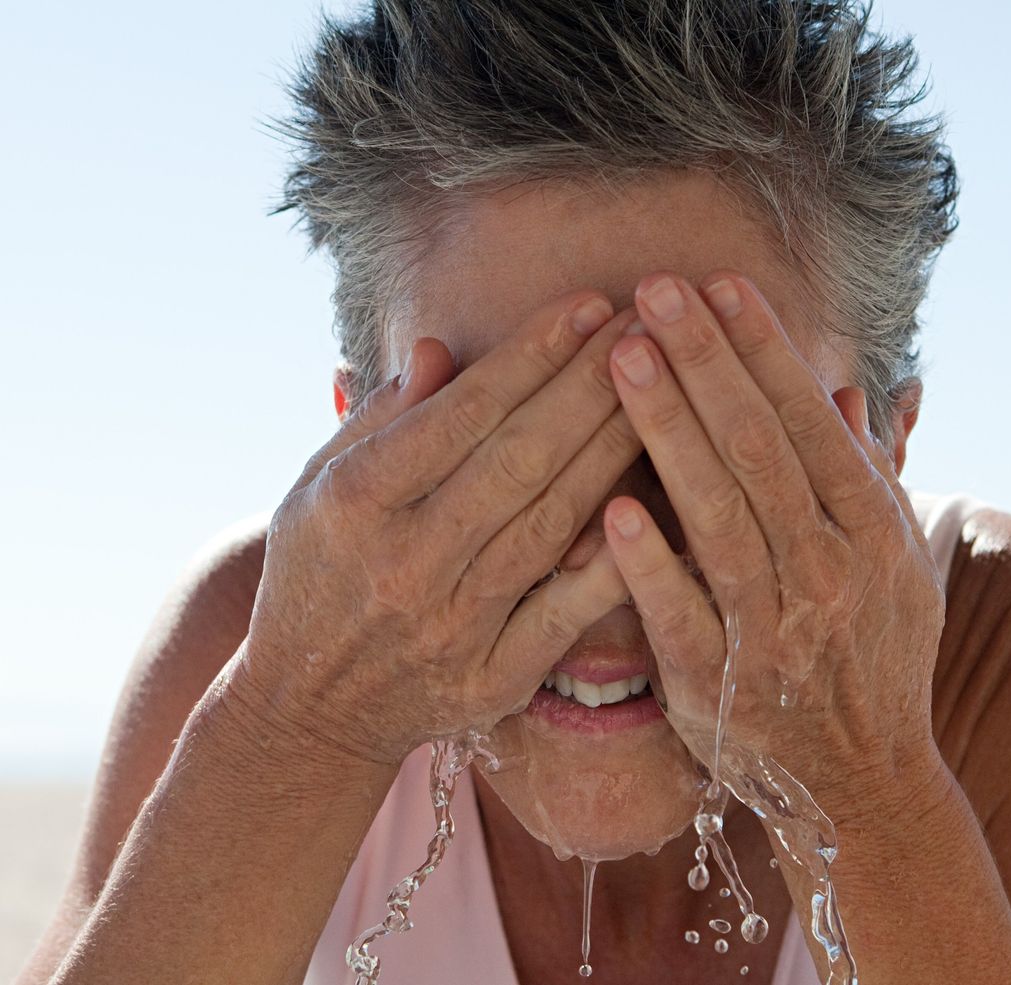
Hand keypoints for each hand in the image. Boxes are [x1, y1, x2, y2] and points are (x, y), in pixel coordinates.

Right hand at [230, 291, 644, 765]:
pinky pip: (566, 611)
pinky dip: (613, 560)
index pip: (461, 414)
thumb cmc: (316, 575)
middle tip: (649, 323)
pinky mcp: (493, 676)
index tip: (589, 305)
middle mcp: (406, 560)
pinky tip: (657, 501)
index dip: (532, 355)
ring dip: (614, 447)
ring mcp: (453, 623)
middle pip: (519, 457)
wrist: (307, 709)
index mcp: (357, 503)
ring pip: (552, 520)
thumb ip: (379, 418)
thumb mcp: (314, 487)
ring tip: (665, 385)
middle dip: (591, 383)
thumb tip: (442, 347)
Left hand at [600, 270, 945, 804]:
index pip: (810, 423)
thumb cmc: (875, 656)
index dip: (764, 351)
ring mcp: (774, 632)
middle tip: (654, 289)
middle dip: (706, 363)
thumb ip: (869, 478)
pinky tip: (612, 505)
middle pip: (759, 451)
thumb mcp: (899, 565)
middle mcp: (830, 574)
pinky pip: (682, 619)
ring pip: (718, 517)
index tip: (720, 285)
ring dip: (669, 432)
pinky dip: (650, 564)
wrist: (864, 781)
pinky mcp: (720, 688)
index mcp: (872, 534)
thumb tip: (843, 393)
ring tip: (621, 356)